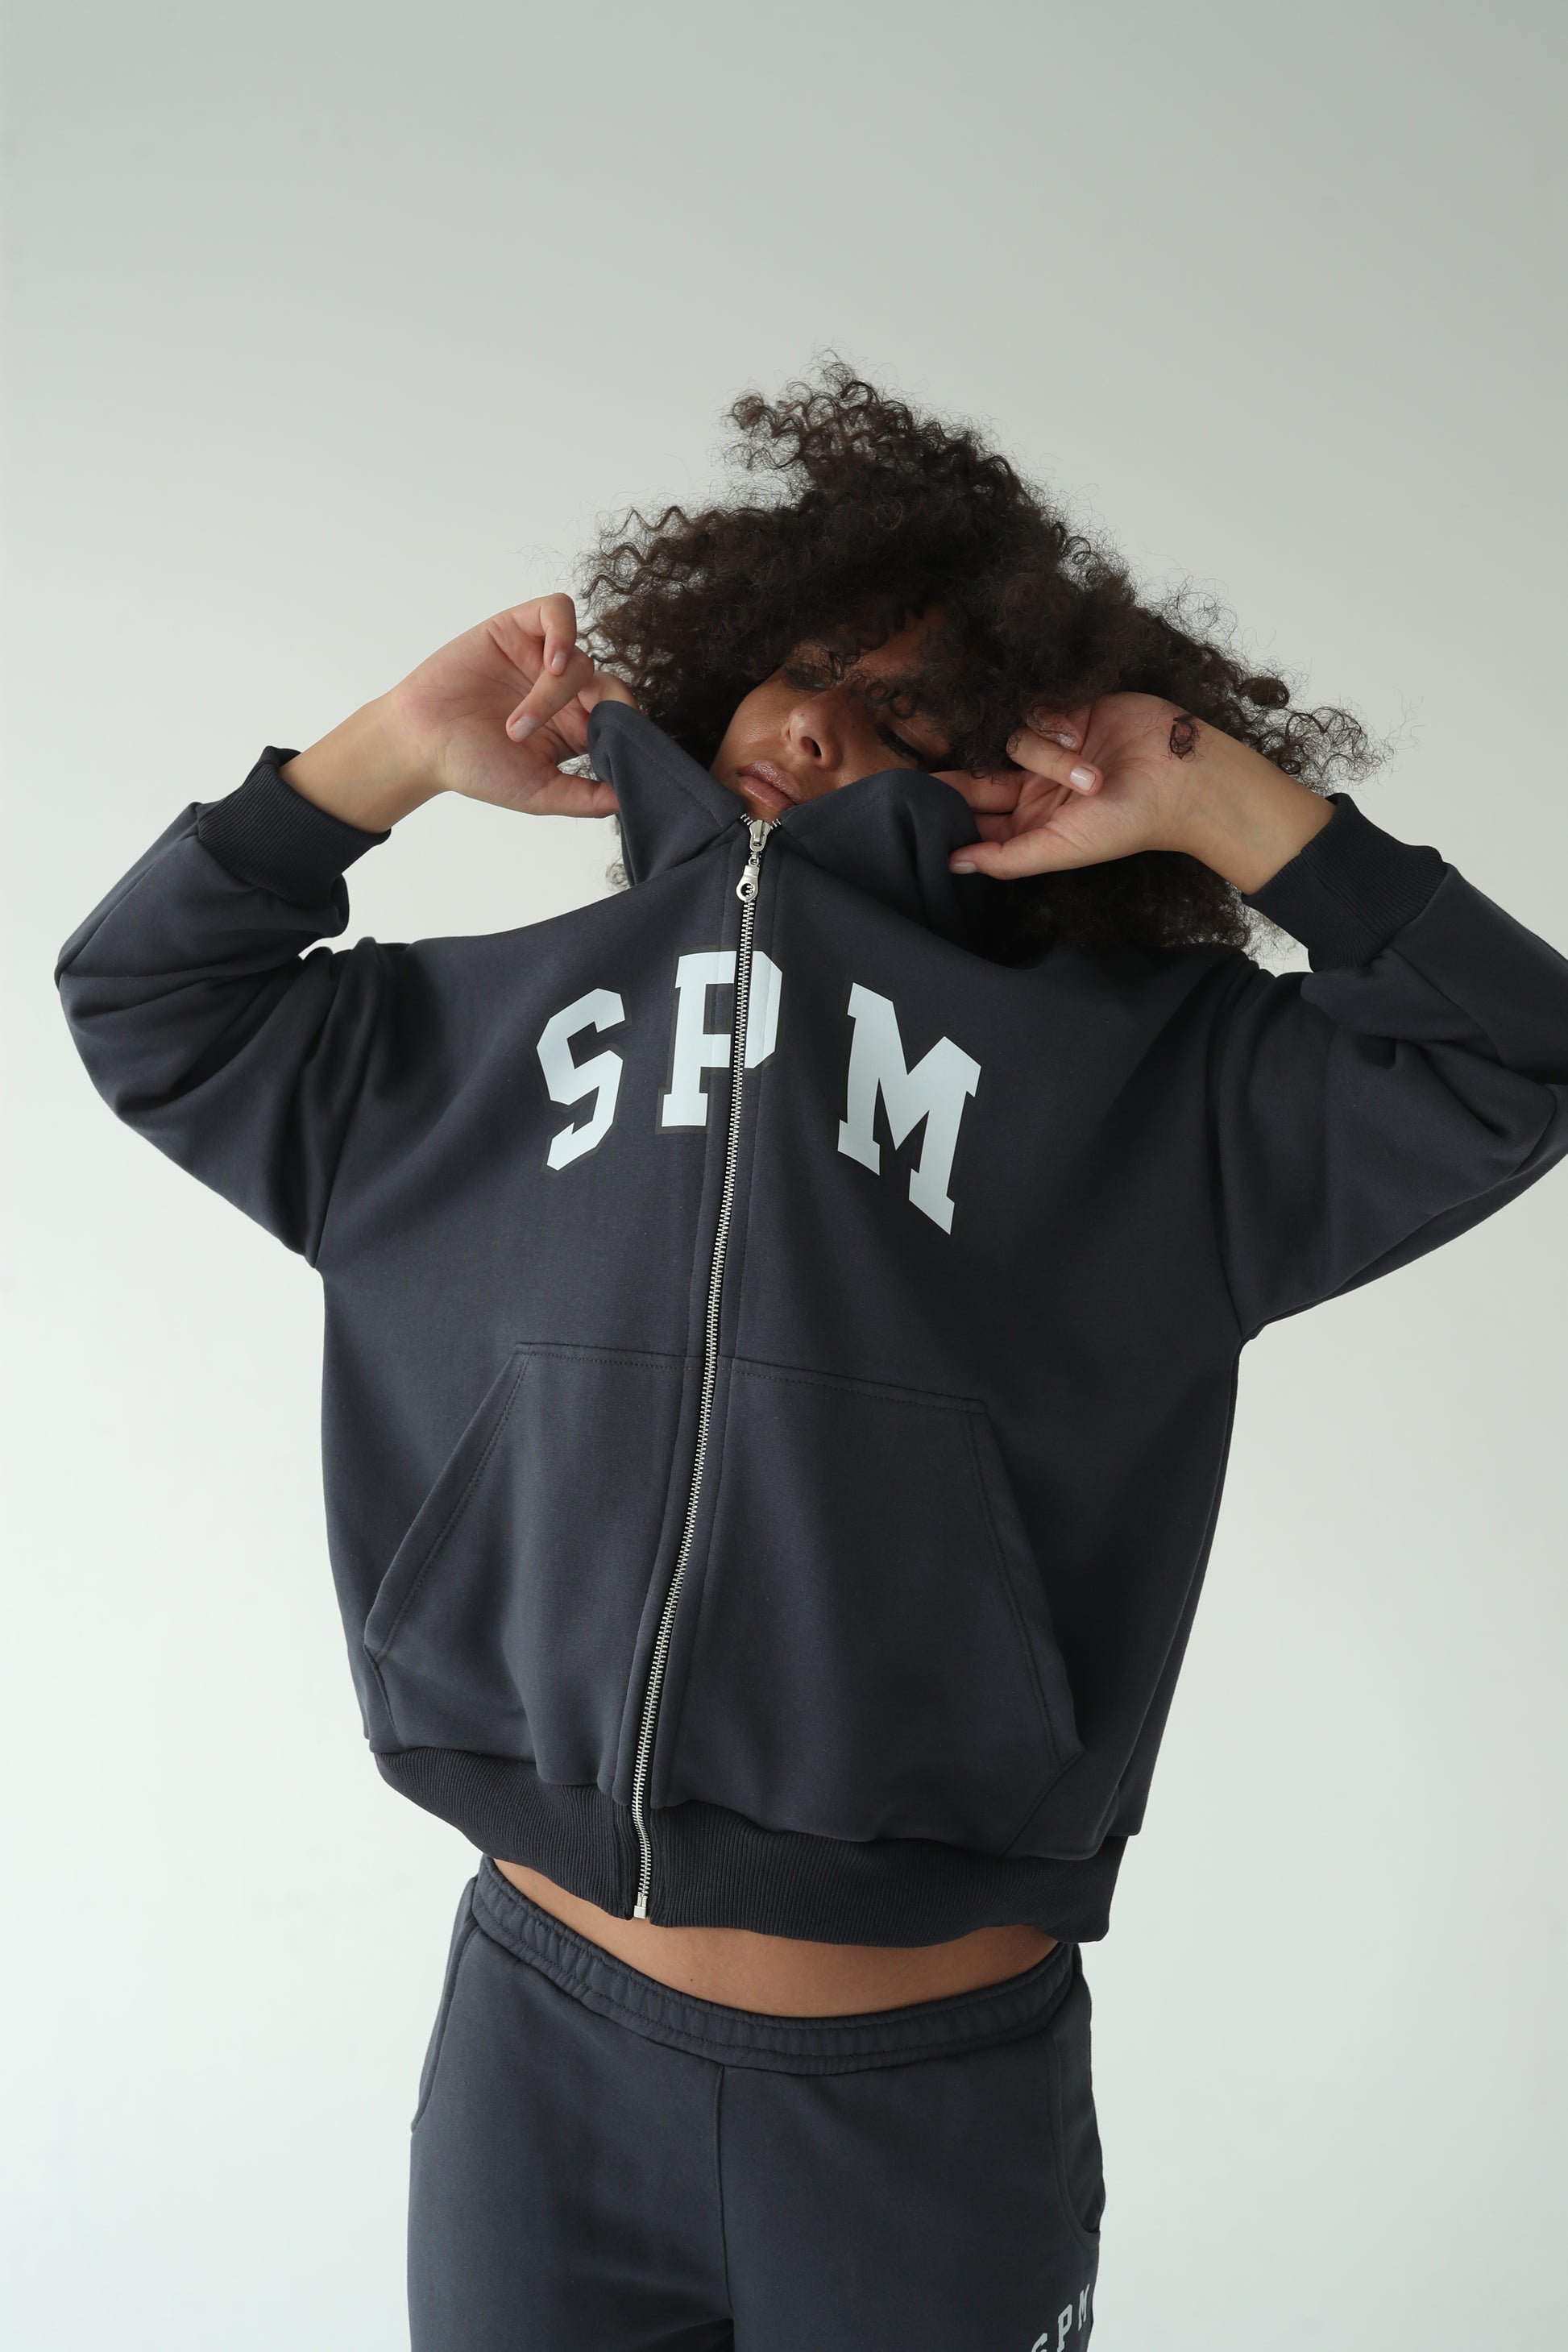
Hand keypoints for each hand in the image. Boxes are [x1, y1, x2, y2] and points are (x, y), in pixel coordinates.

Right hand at [390, 592, 632, 816]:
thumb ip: (584, 798)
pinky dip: (564, 632)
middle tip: (576, 730)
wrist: (421, 744)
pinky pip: (558, 610)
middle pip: (610, 685)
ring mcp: (542, 656)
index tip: (616, 750)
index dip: (628, 727)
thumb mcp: (538, 793)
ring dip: (557, 691)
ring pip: (581, 657)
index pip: (624, 716)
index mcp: (577, 727)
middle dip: (601, 708)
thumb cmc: (475, 768)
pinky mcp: (518, 628)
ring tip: (520, 723)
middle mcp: (566, 690)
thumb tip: (630, 801)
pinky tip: (550, 663)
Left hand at [943, 691, 1331, 892]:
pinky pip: (1034, 707)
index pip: (973, 816)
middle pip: (978, 774)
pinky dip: (1056, 720)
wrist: (1183, 777)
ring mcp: (1048, 746)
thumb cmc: (1128, 822)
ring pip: (1012, 738)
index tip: (906, 805)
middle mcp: (1033, 785)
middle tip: (925, 776)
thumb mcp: (1061, 849)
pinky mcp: (1065, 710)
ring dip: (1047, 752)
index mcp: (1028, 822)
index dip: (945, 809)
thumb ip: (1006, 860)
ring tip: (1091, 773)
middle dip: (968, 775)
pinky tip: (1085, 731)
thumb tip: (951, 866)